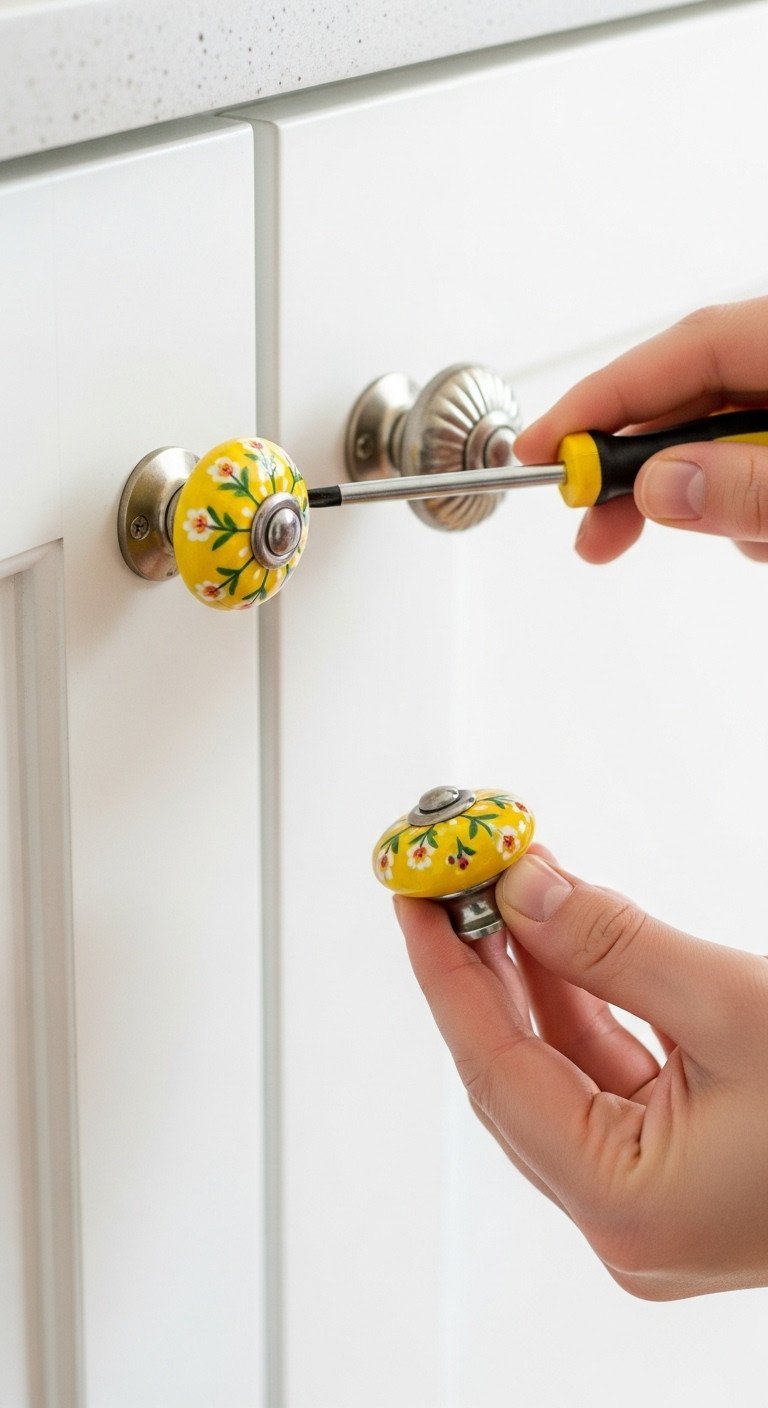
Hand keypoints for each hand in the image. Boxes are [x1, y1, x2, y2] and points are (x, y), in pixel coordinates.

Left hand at [396, 852, 767, 1299]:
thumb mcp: (737, 1008)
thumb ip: (614, 946)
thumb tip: (523, 889)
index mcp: (626, 1208)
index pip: (497, 1070)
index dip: (446, 973)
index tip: (414, 896)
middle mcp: (625, 1222)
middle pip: (517, 1073)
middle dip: (481, 967)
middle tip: (449, 878)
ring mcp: (653, 1203)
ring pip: (559, 1074)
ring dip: (531, 979)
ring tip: (502, 889)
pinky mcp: (680, 1172)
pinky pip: (605, 1081)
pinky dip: (581, 1008)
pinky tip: (557, 939)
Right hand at [514, 297, 767, 563]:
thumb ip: (746, 487)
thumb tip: (662, 487)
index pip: (689, 345)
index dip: (606, 396)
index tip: (543, 448)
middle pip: (695, 394)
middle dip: (638, 465)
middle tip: (591, 524)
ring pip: (723, 433)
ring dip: (696, 493)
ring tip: (699, 539)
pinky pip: (753, 456)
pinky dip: (738, 497)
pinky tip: (754, 529)